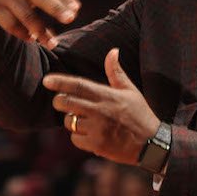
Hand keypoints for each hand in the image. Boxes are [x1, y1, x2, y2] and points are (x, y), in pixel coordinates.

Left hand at [42, 48, 160, 164]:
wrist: (151, 143)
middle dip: (59, 101)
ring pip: (69, 121)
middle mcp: (100, 110)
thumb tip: (113, 50)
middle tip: (60, 101)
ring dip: (71, 120)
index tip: (46, 80)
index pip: (78, 85)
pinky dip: (78, 137)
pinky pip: (75, 139)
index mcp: (107, 95)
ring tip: (83, 119)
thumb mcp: (130, 91)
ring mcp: (97, 128)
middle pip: (66, 102)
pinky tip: (90, 134)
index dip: (60, 82)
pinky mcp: (96, 144)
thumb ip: (116, 72)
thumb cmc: (140, 114)